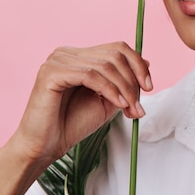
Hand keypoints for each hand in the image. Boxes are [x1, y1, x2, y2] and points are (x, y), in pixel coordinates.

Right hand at [14, 42, 152, 163]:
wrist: (45, 146)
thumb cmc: (73, 124)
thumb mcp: (108, 100)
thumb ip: (124, 82)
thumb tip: (147, 62)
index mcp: (80, 56)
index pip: (117, 48)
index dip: (137, 65)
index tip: (149, 86)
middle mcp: (67, 53)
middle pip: (114, 54)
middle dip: (133, 81)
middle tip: (139, 105)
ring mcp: (58, 60)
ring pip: (105, 65)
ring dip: (125, 88)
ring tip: (131, 109)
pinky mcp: (51, 72)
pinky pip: (90, 75)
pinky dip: (110, 90)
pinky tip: (118, 104)